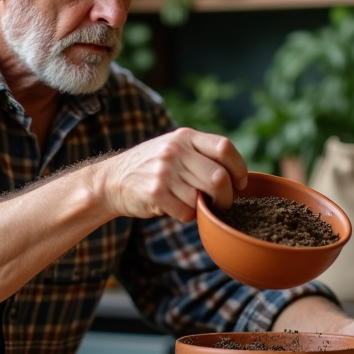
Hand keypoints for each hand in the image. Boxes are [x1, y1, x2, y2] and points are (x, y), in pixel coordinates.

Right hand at [97, 128, 247, 222]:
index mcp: (185, 137)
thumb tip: (237, 175)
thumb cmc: (152, 166)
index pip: (224, 147)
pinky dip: (187, 216)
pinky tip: (177, 208)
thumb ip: (201, 153)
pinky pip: (186, 212)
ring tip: (194, 204)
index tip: (240, 182)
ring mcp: (165, 172)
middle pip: (219, 177)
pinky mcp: (156, 193)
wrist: (112, 180)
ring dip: (204, 208)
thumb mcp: (174, 147)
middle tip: (224, 203)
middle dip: (227, 196)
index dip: (239, 168)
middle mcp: (175, 151)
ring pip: (203, 198)